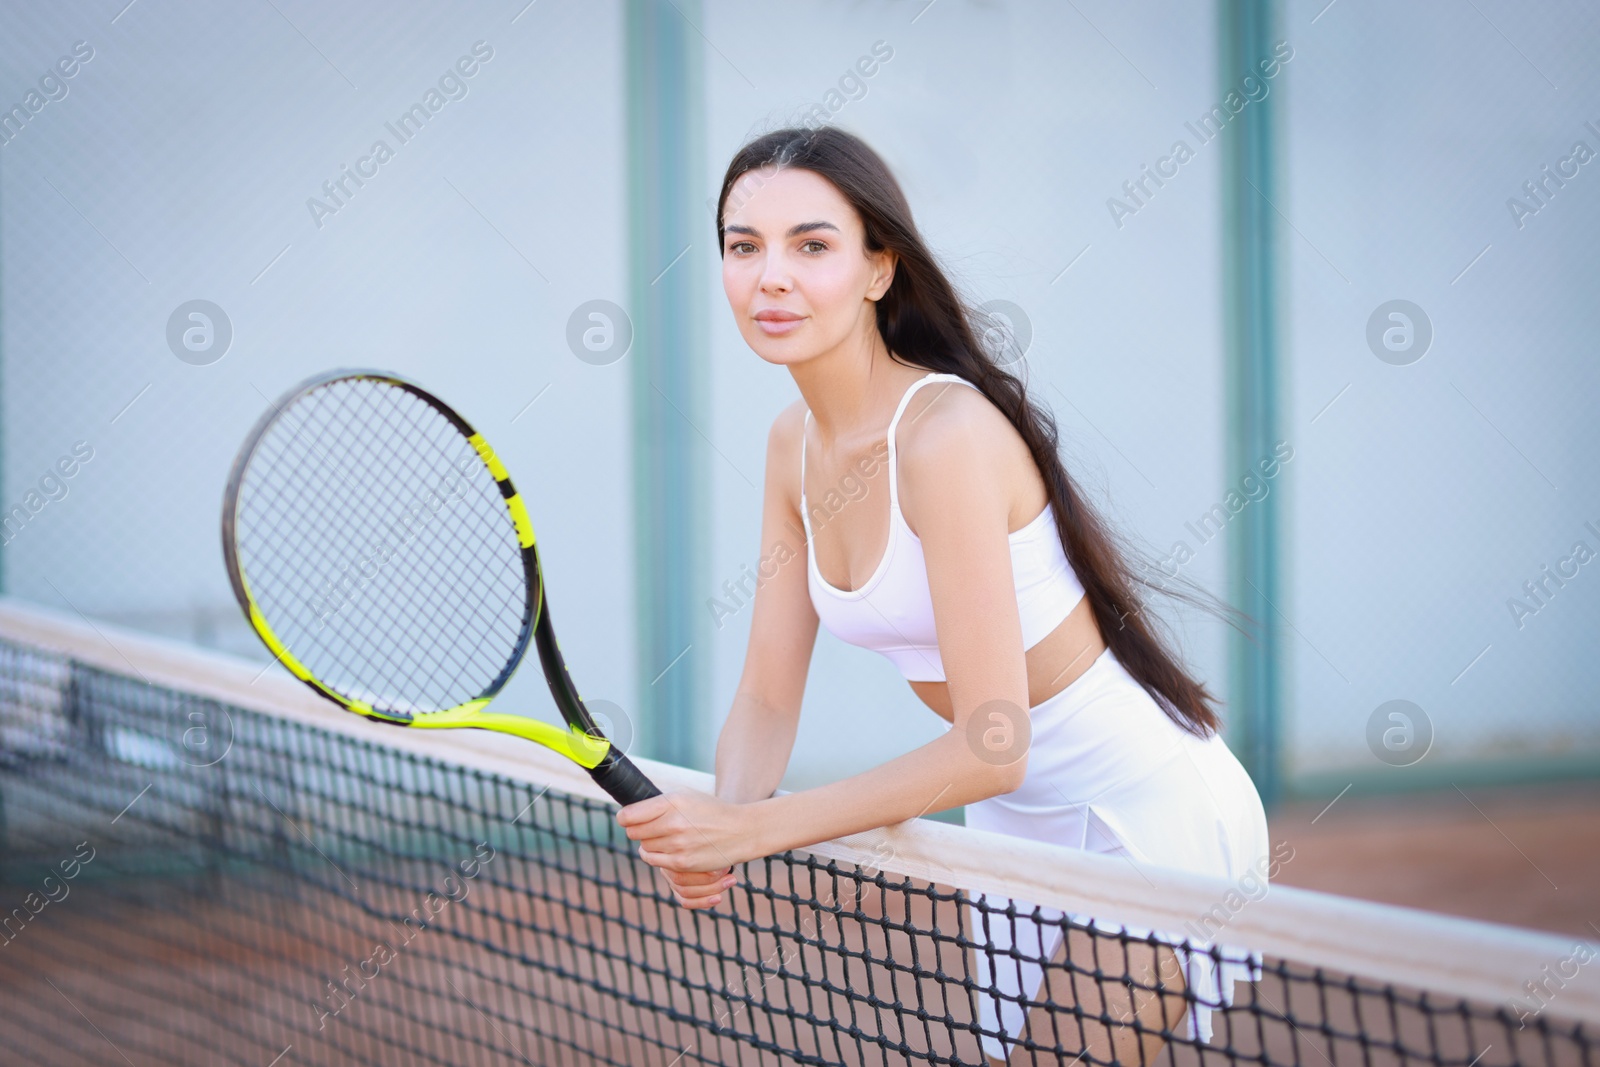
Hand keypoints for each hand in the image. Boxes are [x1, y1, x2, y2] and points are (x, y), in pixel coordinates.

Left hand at [616, 790, 757, 908]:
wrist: (739, 831)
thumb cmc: (710, 811)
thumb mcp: (685, 795)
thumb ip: (657, 803)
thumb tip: (629, 814)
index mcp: (672, 801)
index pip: (628, 816)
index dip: (625, 818)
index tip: (628, 819)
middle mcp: (673, 823)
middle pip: (633, 833)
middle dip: (640, 830)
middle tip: (652, 828)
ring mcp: (677, 845)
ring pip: (644, 848)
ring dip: (650, 844)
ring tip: (665, 838)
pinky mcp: (681, 863)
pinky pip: (654, 861)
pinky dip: (657, 856)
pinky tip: (669, 849)